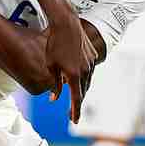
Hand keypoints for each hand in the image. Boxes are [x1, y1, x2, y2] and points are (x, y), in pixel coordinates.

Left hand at [43, 8, 93, 122]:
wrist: (66, 24)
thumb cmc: (54, 44)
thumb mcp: (51, 65)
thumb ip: (55, 84)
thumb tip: (54, 99)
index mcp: (74, 75)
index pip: (76, 99)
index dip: (75, 111)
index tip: (74, 121)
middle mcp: (85, 70)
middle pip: (83, 92)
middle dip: (78, 103)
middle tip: (71, 113)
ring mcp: (91, 62)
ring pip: (88, 81)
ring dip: (81, 89)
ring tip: (75, 97)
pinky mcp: (93, 55)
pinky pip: (90, 70)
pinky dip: (84, 76)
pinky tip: (79, 78)